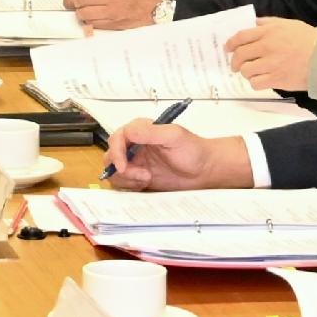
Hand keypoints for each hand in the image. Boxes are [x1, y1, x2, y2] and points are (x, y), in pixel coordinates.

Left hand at [62, 0, 162, 30]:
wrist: (158, 6)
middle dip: (77, 1)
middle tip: (79, 2)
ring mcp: (111, 12)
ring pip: (84, 13)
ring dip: (82, 12)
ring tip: (86, 11)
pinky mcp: (114, 24)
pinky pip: (94, 23)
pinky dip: (90, 22)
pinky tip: (94, 18)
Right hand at [105, 122, 248, 190]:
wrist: (204, 171)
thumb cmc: (194, 151)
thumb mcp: (174, 136)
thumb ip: (150, 131)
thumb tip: (128, 132)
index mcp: (141, 131)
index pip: (117, 138)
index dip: (117, 152)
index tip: (123, 165)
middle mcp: (135, 145)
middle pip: (111, 155)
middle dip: (121, 168)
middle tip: (142, 176)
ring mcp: (136, 162)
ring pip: (114, 171)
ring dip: (127, 178)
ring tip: (147, 179)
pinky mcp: (138, 177)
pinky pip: (122, 183)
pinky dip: (130, 186)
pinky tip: (146, 184)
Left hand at [224, 14, 316, 91]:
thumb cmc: (308, 39)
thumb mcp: (289, 24)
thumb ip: (269, 23)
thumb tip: (254, 23)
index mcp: (269, 32)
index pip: (241, 36)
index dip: (231, 43)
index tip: (227, 48)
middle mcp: (267, 47)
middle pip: (240, 54)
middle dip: (234, 61)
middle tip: (235, 65)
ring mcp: (270, 64)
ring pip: (245, 70)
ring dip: (245, 72)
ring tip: (251, 72)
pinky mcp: (276, 79)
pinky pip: (255, 83)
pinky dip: (255, 82)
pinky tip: (260, 80)